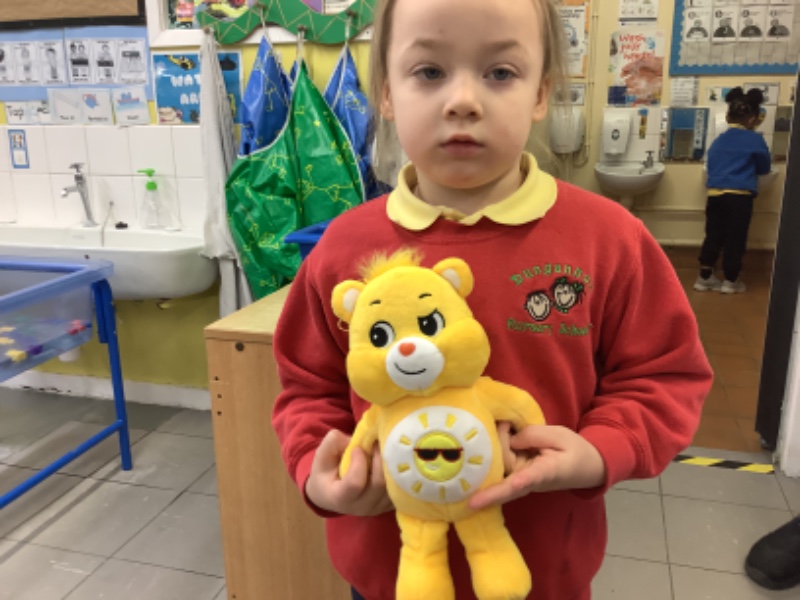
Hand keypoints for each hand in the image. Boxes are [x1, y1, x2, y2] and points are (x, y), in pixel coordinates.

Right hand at [305, 429, 393, 516]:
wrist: (329, 493)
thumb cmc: (325, 473)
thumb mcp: (321, 456)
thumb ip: (333, 443)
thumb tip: (357, 438)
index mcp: (340, 498)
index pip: (355, 483)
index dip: (359, 462)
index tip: (357, 449)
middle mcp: (360, 507)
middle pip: (379, 483)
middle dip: (380, 459)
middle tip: (377, 442)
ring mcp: (376, 508)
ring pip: (393, 486)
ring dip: (390, 464)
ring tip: (385, 449)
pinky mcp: (388, 506)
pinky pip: (400, 489)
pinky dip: (398, 473)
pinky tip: (391, 460)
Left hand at [469, 425, 605, 509]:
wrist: (584, 468)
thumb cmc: (573, 450)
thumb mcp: (558, 435)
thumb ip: (534, 435)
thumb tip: (508, 439)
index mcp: (547, 471)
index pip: (534, 477)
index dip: (524, 480)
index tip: (517, 484)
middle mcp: (530, 482)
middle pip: (505, 466)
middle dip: (499, 442)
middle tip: (506, 422)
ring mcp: (520, 483)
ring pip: (498, 467)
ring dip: (495, 445)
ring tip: (505, 425)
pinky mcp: (515, 479)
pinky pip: (498, 470)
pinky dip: (490, 457)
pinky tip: (486, 447)